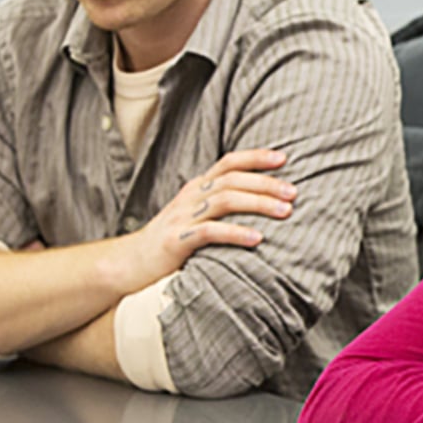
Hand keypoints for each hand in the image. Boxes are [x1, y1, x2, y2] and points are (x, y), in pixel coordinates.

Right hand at [112, 149, 294, 289]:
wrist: (128, 264)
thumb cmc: (172, 242)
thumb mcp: (196, 217)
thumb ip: (221, 207)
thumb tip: (265, 203)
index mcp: (196, 188)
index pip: (228, 163)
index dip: (255, 157)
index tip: (284, 158)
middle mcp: (190, 197)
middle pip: (232, 180)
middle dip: (266, 184)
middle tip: (293, 192)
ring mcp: (181, 218)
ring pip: (224, 201)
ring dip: (258, 204)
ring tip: (285, 211)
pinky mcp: (175, 241)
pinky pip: (209, 232)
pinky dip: (235, 233)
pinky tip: (257, 239)